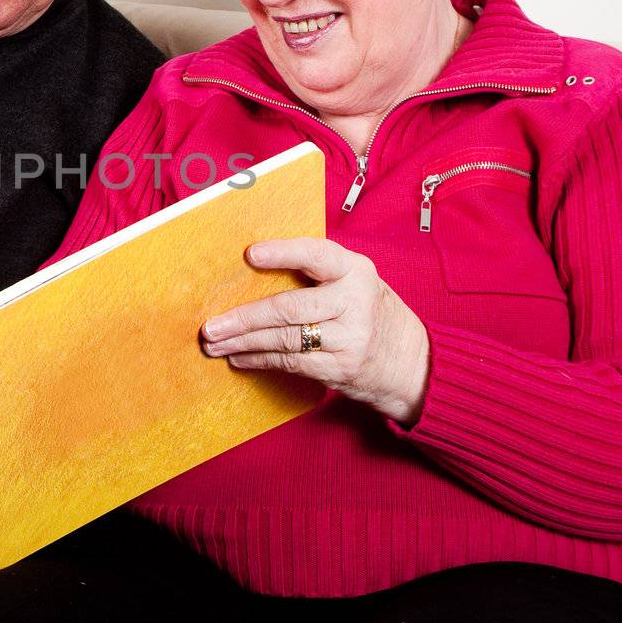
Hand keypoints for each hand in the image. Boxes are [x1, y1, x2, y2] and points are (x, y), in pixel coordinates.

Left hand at [200, 237, 430, 424]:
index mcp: (356, 270)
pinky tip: (238, 358)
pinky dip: (259, 360)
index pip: (315, 255)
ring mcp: (350, 338)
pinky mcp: (340, 368)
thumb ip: (318, 274)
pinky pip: (290, 363)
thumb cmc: (371, 313)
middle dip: (243, 318)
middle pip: (288, 308)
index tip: (249, 254)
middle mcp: (355, 302)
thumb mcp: (357, 282)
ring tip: (214, 344)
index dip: (282, 254)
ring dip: (243, 343)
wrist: (411, 362)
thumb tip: (252, 270)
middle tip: (210, 325)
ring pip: (284, 339)